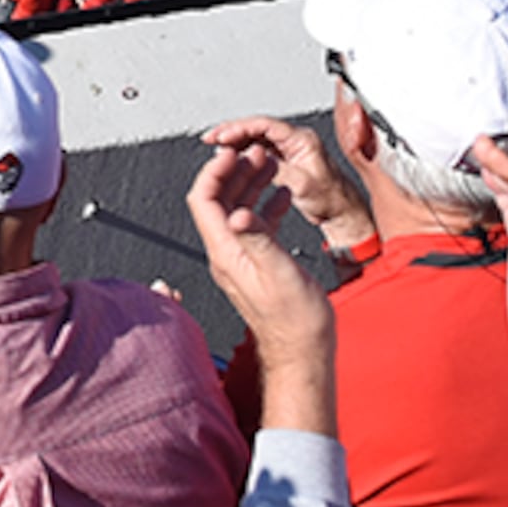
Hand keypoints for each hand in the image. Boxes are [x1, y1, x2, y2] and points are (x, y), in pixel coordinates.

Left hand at [187, 141, 334, 434]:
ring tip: (267, 164)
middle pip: (218, 201)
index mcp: (226, 253)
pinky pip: (255, 226)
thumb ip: (259, 241)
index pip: (204, 201)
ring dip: (250, 184)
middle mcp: (228, 254)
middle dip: (233, 171)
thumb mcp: (279, 275)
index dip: (214, 172)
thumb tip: (238, 214)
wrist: (304, 354)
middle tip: (253, 152)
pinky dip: (266, 205)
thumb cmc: (295, 324)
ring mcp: (242, 260)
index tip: (231, 152)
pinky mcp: (258, 265)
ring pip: (237, 211)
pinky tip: (281, 197)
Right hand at [201, 115, 368, 248]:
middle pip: (257, 127)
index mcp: (302, 140)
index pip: (264, 124)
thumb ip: (278, 171)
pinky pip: (260, 149)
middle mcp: (296, 140)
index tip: (221, 136)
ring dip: (236, 142)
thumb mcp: (303, 186)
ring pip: (257, 137)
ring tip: (218, 149)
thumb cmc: (333, 201)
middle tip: (212, 140)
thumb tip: (253, 162)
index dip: (239, 128)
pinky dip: (244, 152)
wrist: (344, 214)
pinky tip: (234, 159)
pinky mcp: (287, 159)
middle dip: (232, 132)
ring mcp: (291, 149)